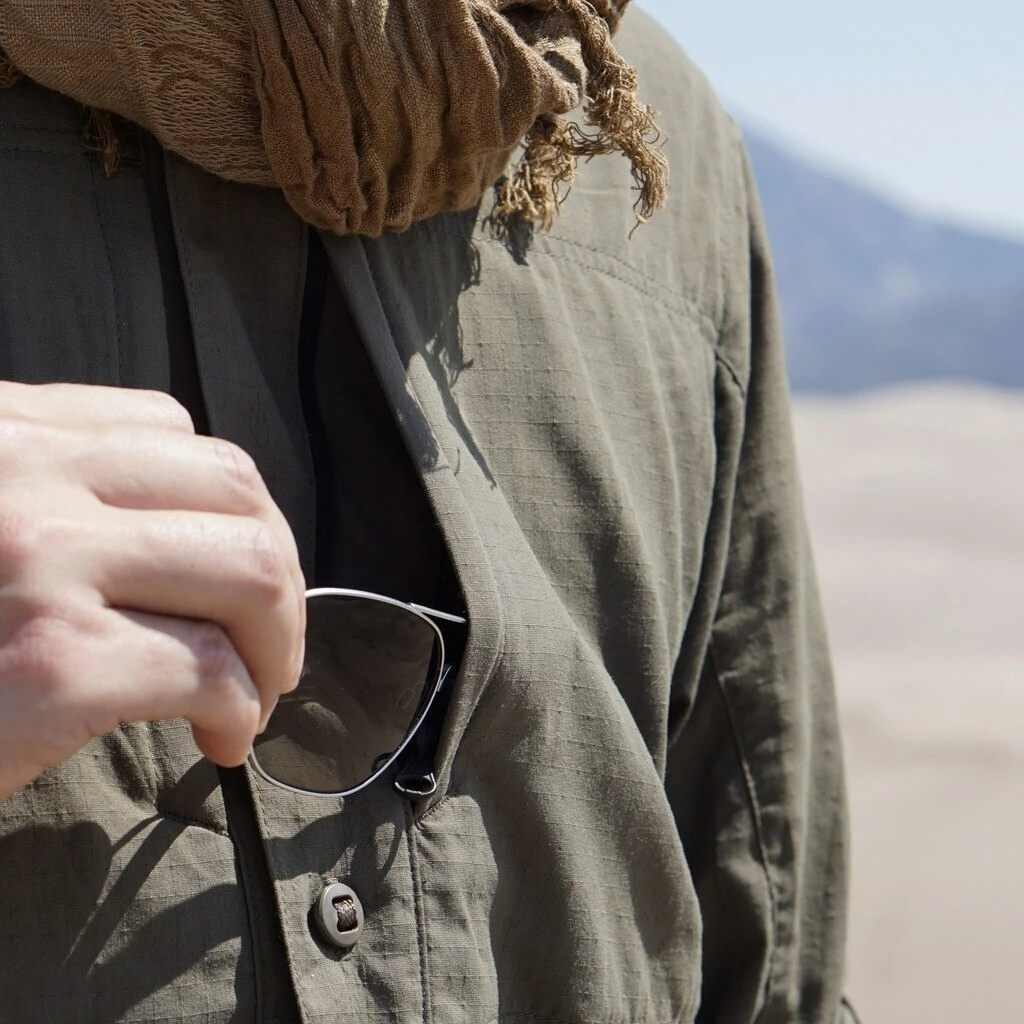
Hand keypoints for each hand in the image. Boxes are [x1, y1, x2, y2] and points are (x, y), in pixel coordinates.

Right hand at [0, 382, 305, 798]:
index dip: (228, 505)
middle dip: (279, 571)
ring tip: (259, 689)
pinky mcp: (50, 665)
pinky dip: (240, 709)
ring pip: (245, 569)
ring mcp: (38, 562)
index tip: (230, 571)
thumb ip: (43, 492)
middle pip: (232, 488)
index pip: (169, 429)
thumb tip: (171, 526)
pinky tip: (221, 738)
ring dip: (276, 640)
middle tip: (271, 640)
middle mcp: (20, 476)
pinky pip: (209, 669)